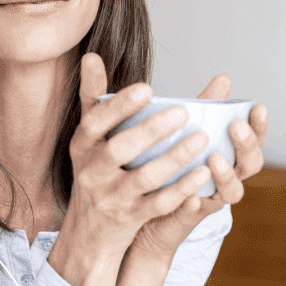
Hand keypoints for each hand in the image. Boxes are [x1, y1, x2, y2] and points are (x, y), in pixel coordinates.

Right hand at [58, 53, 220, 260]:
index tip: (147, 88)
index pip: (95, 122)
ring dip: (175, 158)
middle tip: (183, 111)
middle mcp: (92, 172)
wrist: (89, 230)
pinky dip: (182, 189)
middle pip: (120, 150)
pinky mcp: (132, 218)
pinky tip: (203, 172)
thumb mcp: (88, 137)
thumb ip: (93, 96)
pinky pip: (160, 203)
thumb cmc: (95, 170)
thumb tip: (91, 55)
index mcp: (82, 145)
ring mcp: (112, 198)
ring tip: (201, 138)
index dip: (119, 106)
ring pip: (145, 178)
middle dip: (152, 130)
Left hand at [127, 74, 267, 260]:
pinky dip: (194, 204)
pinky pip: (195, 212)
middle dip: (246, 146)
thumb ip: (208, 107)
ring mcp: (211, 198)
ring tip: (214, 159)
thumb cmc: (176, 162)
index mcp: (231, 155)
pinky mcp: (189, 216)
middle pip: (250, 165)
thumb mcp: (191, 130)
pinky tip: (189, 196)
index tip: (258, 107)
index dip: (260, 126)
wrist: (149, 205)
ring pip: (232, 192)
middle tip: (236, 127)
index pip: (255, 140)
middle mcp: (227, 177)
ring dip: (226, 175)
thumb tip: (224, 78)